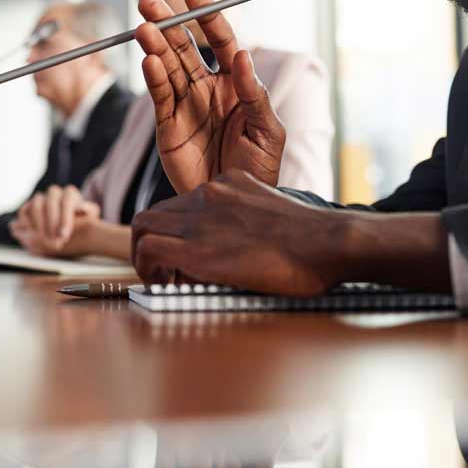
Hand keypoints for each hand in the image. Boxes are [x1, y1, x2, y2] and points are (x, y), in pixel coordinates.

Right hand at [10, 185, 100, 252]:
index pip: (67, 201)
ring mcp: (40, 199)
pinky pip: (24, 211)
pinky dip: (25, 222)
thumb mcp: (90, 217)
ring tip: (43, 239)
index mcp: (70, 194)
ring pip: (36, 204)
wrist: (68, 225)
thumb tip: (83, 210)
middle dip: (51, 222)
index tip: (64, 234)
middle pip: (50, 202)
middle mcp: (54, 193)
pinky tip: (31, 234)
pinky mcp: (28, 207)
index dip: (64, 218)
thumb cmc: (82, 221)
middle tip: (53, 240)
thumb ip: (89, 212)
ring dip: (39, 223)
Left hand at [132, 170, 347, 295]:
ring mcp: (200, 218)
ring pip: (143, 225)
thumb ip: (249, 220)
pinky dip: (146, 267)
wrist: (325, 242)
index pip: (184, 203)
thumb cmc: (313, 239)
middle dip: (150, 241)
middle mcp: (209, 194)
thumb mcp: (275, 211)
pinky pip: (150, 248)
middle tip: (162, 269)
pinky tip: (163, 284)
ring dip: (143, 254)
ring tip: (158, 279)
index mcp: (229, 184)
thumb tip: (238, 248)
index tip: (182, 255)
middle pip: (155, 212)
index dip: (175, 231)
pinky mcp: (197, 248)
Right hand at [134, 0, 285, 193]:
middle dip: (169, 24)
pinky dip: (153, 77)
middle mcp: (208, 89)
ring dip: (155, 46)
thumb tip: (243, 57)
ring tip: (144, 28)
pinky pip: (159, 96)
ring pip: (167, 67)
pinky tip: (148, 60)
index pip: (221, 42)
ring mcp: (186, 105)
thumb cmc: (259, 169)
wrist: (234, 207)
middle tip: (151, 2)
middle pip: (185, 48)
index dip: (209, 17)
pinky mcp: (167, 126)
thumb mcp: (268, 132)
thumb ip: (255, 96)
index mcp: (236, 84)